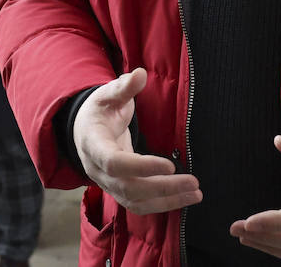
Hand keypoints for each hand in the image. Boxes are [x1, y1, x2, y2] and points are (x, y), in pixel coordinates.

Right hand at [71, 68, 201, 213]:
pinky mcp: (119, 190)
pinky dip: (162, 205)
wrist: (84, 130)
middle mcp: (98, 170)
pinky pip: (139, 205)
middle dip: (163, 188)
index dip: (141, 167)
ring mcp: (108, 184)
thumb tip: (140, 74)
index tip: (169, 165)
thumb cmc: (99, 110)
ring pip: (136, 202)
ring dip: (167, 201)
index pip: (115, 163)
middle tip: (193, 182)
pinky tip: (184, 198)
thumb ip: (123, 87)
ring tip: (196, 194)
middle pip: (129, 188)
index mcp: (93, 145)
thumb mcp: (107, 95)